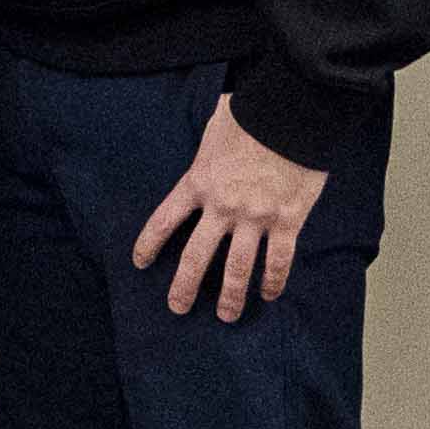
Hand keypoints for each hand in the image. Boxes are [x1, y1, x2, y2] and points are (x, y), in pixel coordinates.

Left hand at [129, 96, 329, 320]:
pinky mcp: (287, 221)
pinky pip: (278, 260)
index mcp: (197, 182)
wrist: (290, 113)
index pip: (164, 220)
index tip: (139, 263)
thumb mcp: (215, 123)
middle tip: (177, 308)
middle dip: (183, 286)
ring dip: (230, 296)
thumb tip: (212, 133)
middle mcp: (221, 206)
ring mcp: (254, 217)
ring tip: (226, 316)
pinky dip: (273, 280)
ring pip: (237, 268)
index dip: (149, 244)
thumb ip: (208, 143)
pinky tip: (269, 294)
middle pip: (195, 256)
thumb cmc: (251, 112)